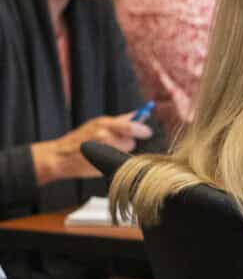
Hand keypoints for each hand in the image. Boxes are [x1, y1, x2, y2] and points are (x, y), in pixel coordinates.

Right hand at [31, 112, 152, 184]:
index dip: (141, 130)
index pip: (131, 126)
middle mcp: (103, 136)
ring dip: (120, 152)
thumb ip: (119, 121)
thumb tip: (137, 114)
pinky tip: (103, 159)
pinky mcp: (101, 164)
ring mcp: (102, 151)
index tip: (146, 132)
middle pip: (130, 142)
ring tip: (106, 151)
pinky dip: (114, 161)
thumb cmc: (81, 139)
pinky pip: (118, 162)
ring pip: (124, 153)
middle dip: (129, 142)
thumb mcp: (97, 124)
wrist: (60, 156)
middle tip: (123, 143)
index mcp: (104, 124)